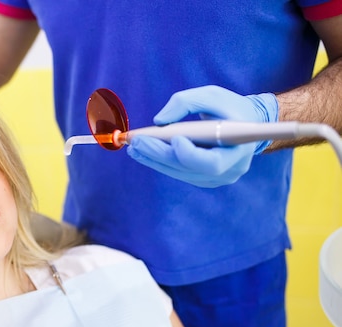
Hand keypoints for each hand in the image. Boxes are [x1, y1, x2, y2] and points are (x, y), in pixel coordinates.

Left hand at [127, 85, 276, 187]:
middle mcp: (230, 169)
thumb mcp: (212, 95)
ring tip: (134, 147)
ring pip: (180, 173)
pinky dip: (160, 162)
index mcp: (239, 149)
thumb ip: (186, 102)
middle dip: (159, 155)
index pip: (212, 163)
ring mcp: (217, 178)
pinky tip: (144, 152)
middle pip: (188, 169)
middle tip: (137, 142)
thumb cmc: (230, 107)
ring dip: (154, 160)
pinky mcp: (204, 178)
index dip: (189, 154)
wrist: (245, 122)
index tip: (174, 138)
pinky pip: (179, 172)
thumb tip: (159, 121)